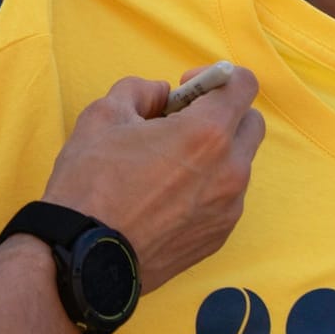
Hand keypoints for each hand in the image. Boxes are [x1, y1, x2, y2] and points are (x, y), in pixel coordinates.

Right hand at [41, 65, 263, 290]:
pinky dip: (205, 188)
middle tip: (180, 124)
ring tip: (166, 166)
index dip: (216, 77)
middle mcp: (229, 171)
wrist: (83, 256)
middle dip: (222, 115)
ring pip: (237, 165)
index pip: (244, 85)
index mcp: (206, 134)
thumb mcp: (103, 115)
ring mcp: (228, 208)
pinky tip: (165, 198)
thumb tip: (161, 95)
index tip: (186, 90)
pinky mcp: (217, 237)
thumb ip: (140, 90)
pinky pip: (224, 199)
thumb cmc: (91, 183)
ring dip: (214, 154)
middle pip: (251, 124)